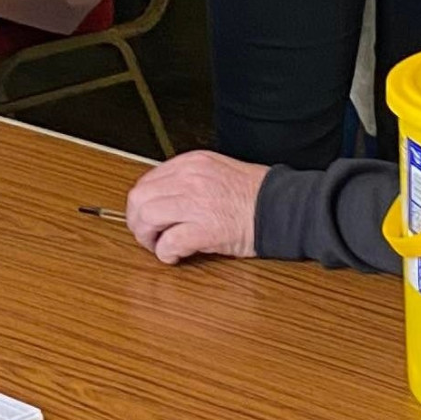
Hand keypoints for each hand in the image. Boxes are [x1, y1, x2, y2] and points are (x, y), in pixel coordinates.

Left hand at [125, 151, 268, 264]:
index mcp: (193, 163)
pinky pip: (168, 242)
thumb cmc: (256, 195)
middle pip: (139, 198)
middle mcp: (190, 179)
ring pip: (146, 218)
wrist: (283, 208)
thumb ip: (189, 179)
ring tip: (159, 246)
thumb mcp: (217, 171)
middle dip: (137, 221)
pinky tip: (175, 256)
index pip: (147, 181)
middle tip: (147, 235)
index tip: (147, 217)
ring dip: (147, 237)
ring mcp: (197, 203)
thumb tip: (164, 198)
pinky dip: (165, 253)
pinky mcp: (205, 229)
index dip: (142, 204)